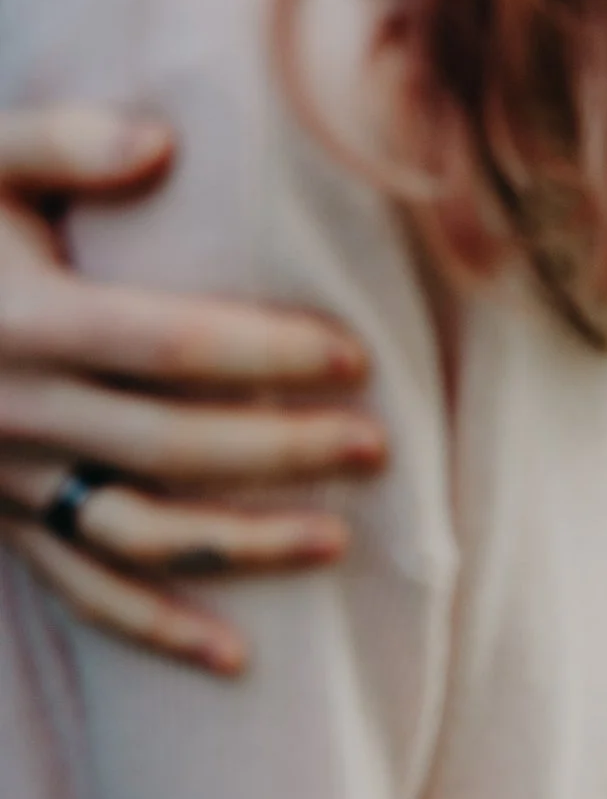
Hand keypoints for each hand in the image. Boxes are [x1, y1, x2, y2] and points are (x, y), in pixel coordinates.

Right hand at [0, 107, 376, 673]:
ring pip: (132, 532)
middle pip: (167, 444)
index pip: (165, 345)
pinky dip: (154, 627)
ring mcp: (2, 477)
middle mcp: (11, 409)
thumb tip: (161, 141)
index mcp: (22, 321)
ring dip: (238, 547)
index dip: (263, 355)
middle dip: (280, 450)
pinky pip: (76, 589)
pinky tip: (235, 658)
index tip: (353, 358)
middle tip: (377, 445)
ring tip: (338, 541)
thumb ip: (61, 139)